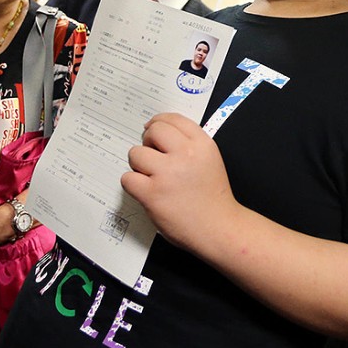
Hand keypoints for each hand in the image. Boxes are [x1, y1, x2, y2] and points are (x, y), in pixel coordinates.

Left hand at [122, 113, 239, 251]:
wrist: (219, 228)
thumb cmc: (213, 199)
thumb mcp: (210, 160)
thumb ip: (189, 145)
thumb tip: (159, 132)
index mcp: (202, 145)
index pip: (173, 119)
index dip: (158, 122)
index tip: (152, 128)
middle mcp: (185, 154)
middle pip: (153, 131)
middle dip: (148, 141)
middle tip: (153, 155)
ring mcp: (167, 174)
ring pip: (136, 153)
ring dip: (139, 165)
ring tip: (152, 177)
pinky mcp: (152, 193)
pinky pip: (128, 178)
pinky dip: (133, 184)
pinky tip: (146, 191)